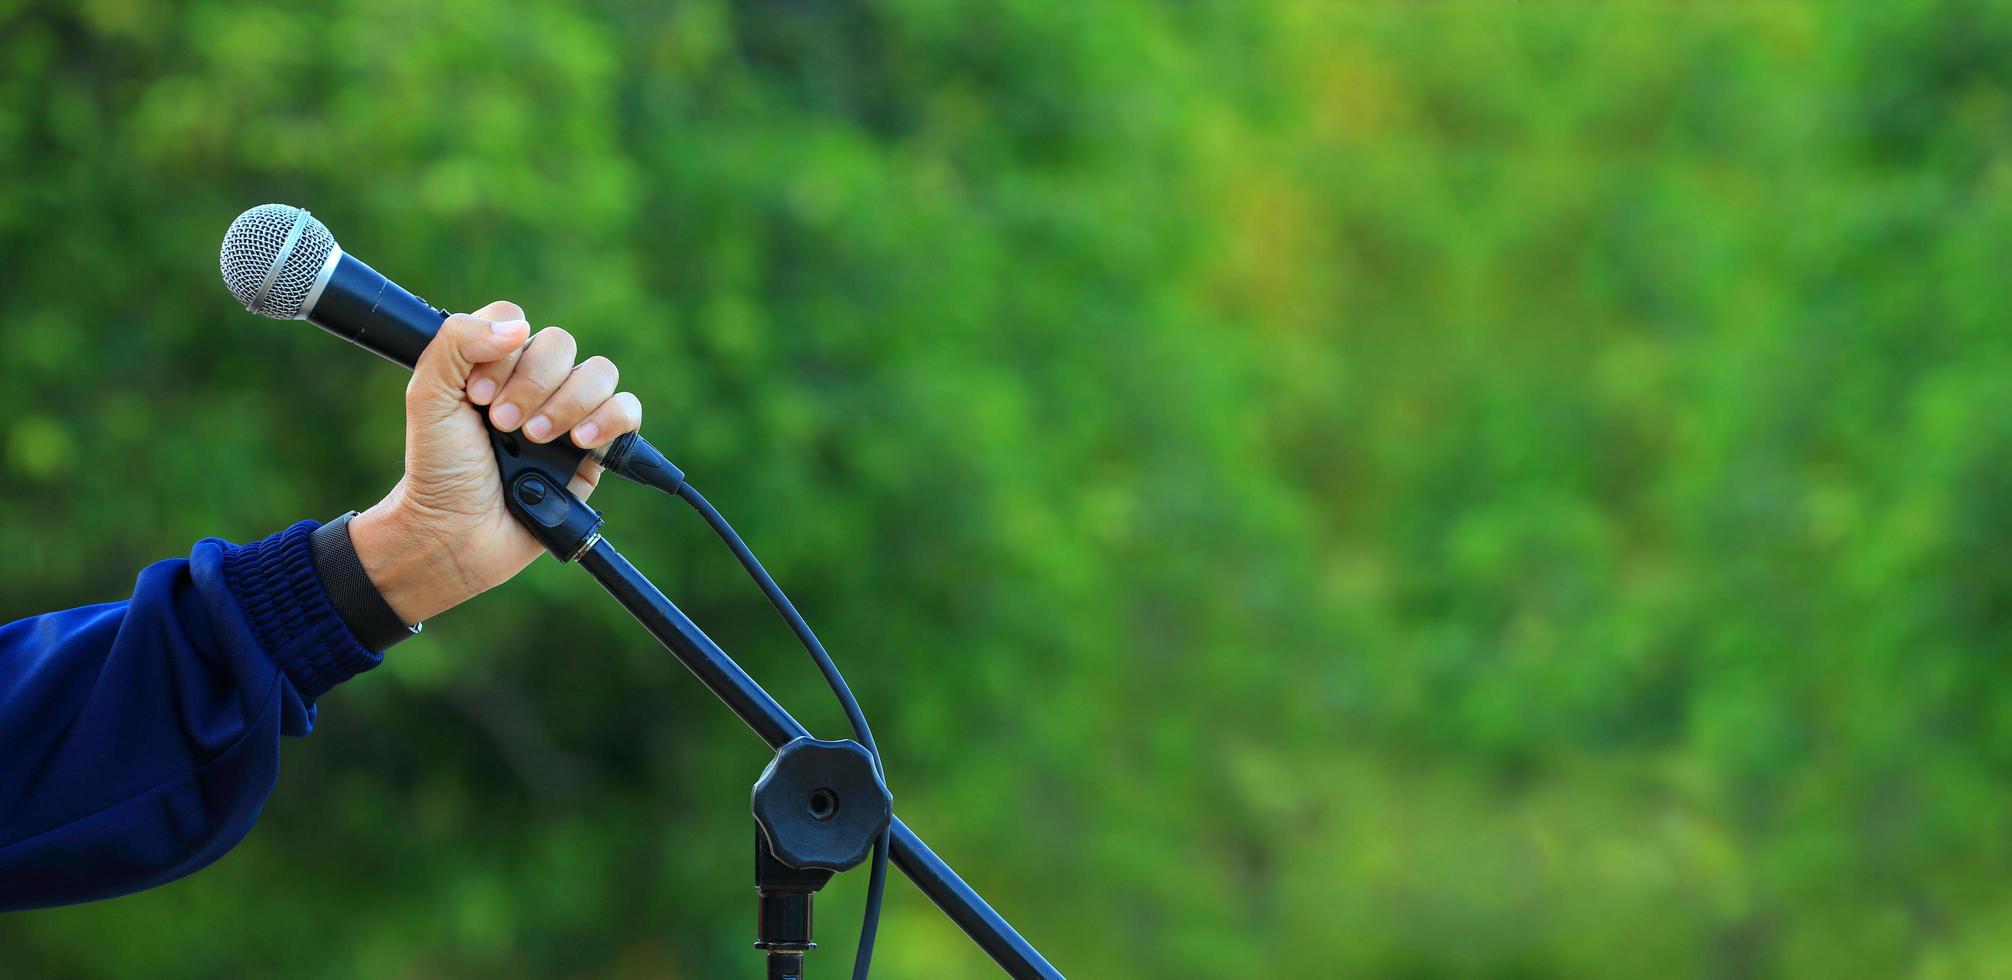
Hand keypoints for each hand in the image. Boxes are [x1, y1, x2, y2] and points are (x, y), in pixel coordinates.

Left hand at [345, 300, 643, 623]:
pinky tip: (579, 442)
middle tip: (503, 425)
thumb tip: (518, 327)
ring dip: (568, 402)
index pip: (514, 319)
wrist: (458, 532)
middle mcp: (533, 382)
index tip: (477, 396)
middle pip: (561, 343)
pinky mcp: (597, 447)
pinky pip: (628, 411)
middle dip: (533, 384)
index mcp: (492, 363)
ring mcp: (568, 413)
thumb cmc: (438, 470)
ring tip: (535, 439)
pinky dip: (609, 418)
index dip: (501, 351)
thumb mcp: (428, 398)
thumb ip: (456, 343)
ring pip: (599, 372)